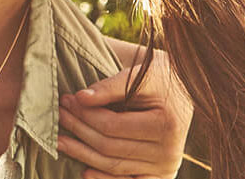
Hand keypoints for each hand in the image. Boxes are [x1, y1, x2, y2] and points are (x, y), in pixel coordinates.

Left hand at [56, 49, 192, 178]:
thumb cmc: (158, 78)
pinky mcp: (160, 177)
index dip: (85, 114)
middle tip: (59, 115)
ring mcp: (165, 168)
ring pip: (113, 167)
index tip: (67, 99)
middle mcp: (169, 153)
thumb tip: (80, 97)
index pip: (112, 125)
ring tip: (60, 140)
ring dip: (83, 154)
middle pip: (109, 148)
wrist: (184, 91)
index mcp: (166, 125)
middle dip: (79, 130)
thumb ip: (110, 87)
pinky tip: (84, 172)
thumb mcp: (139, 76)